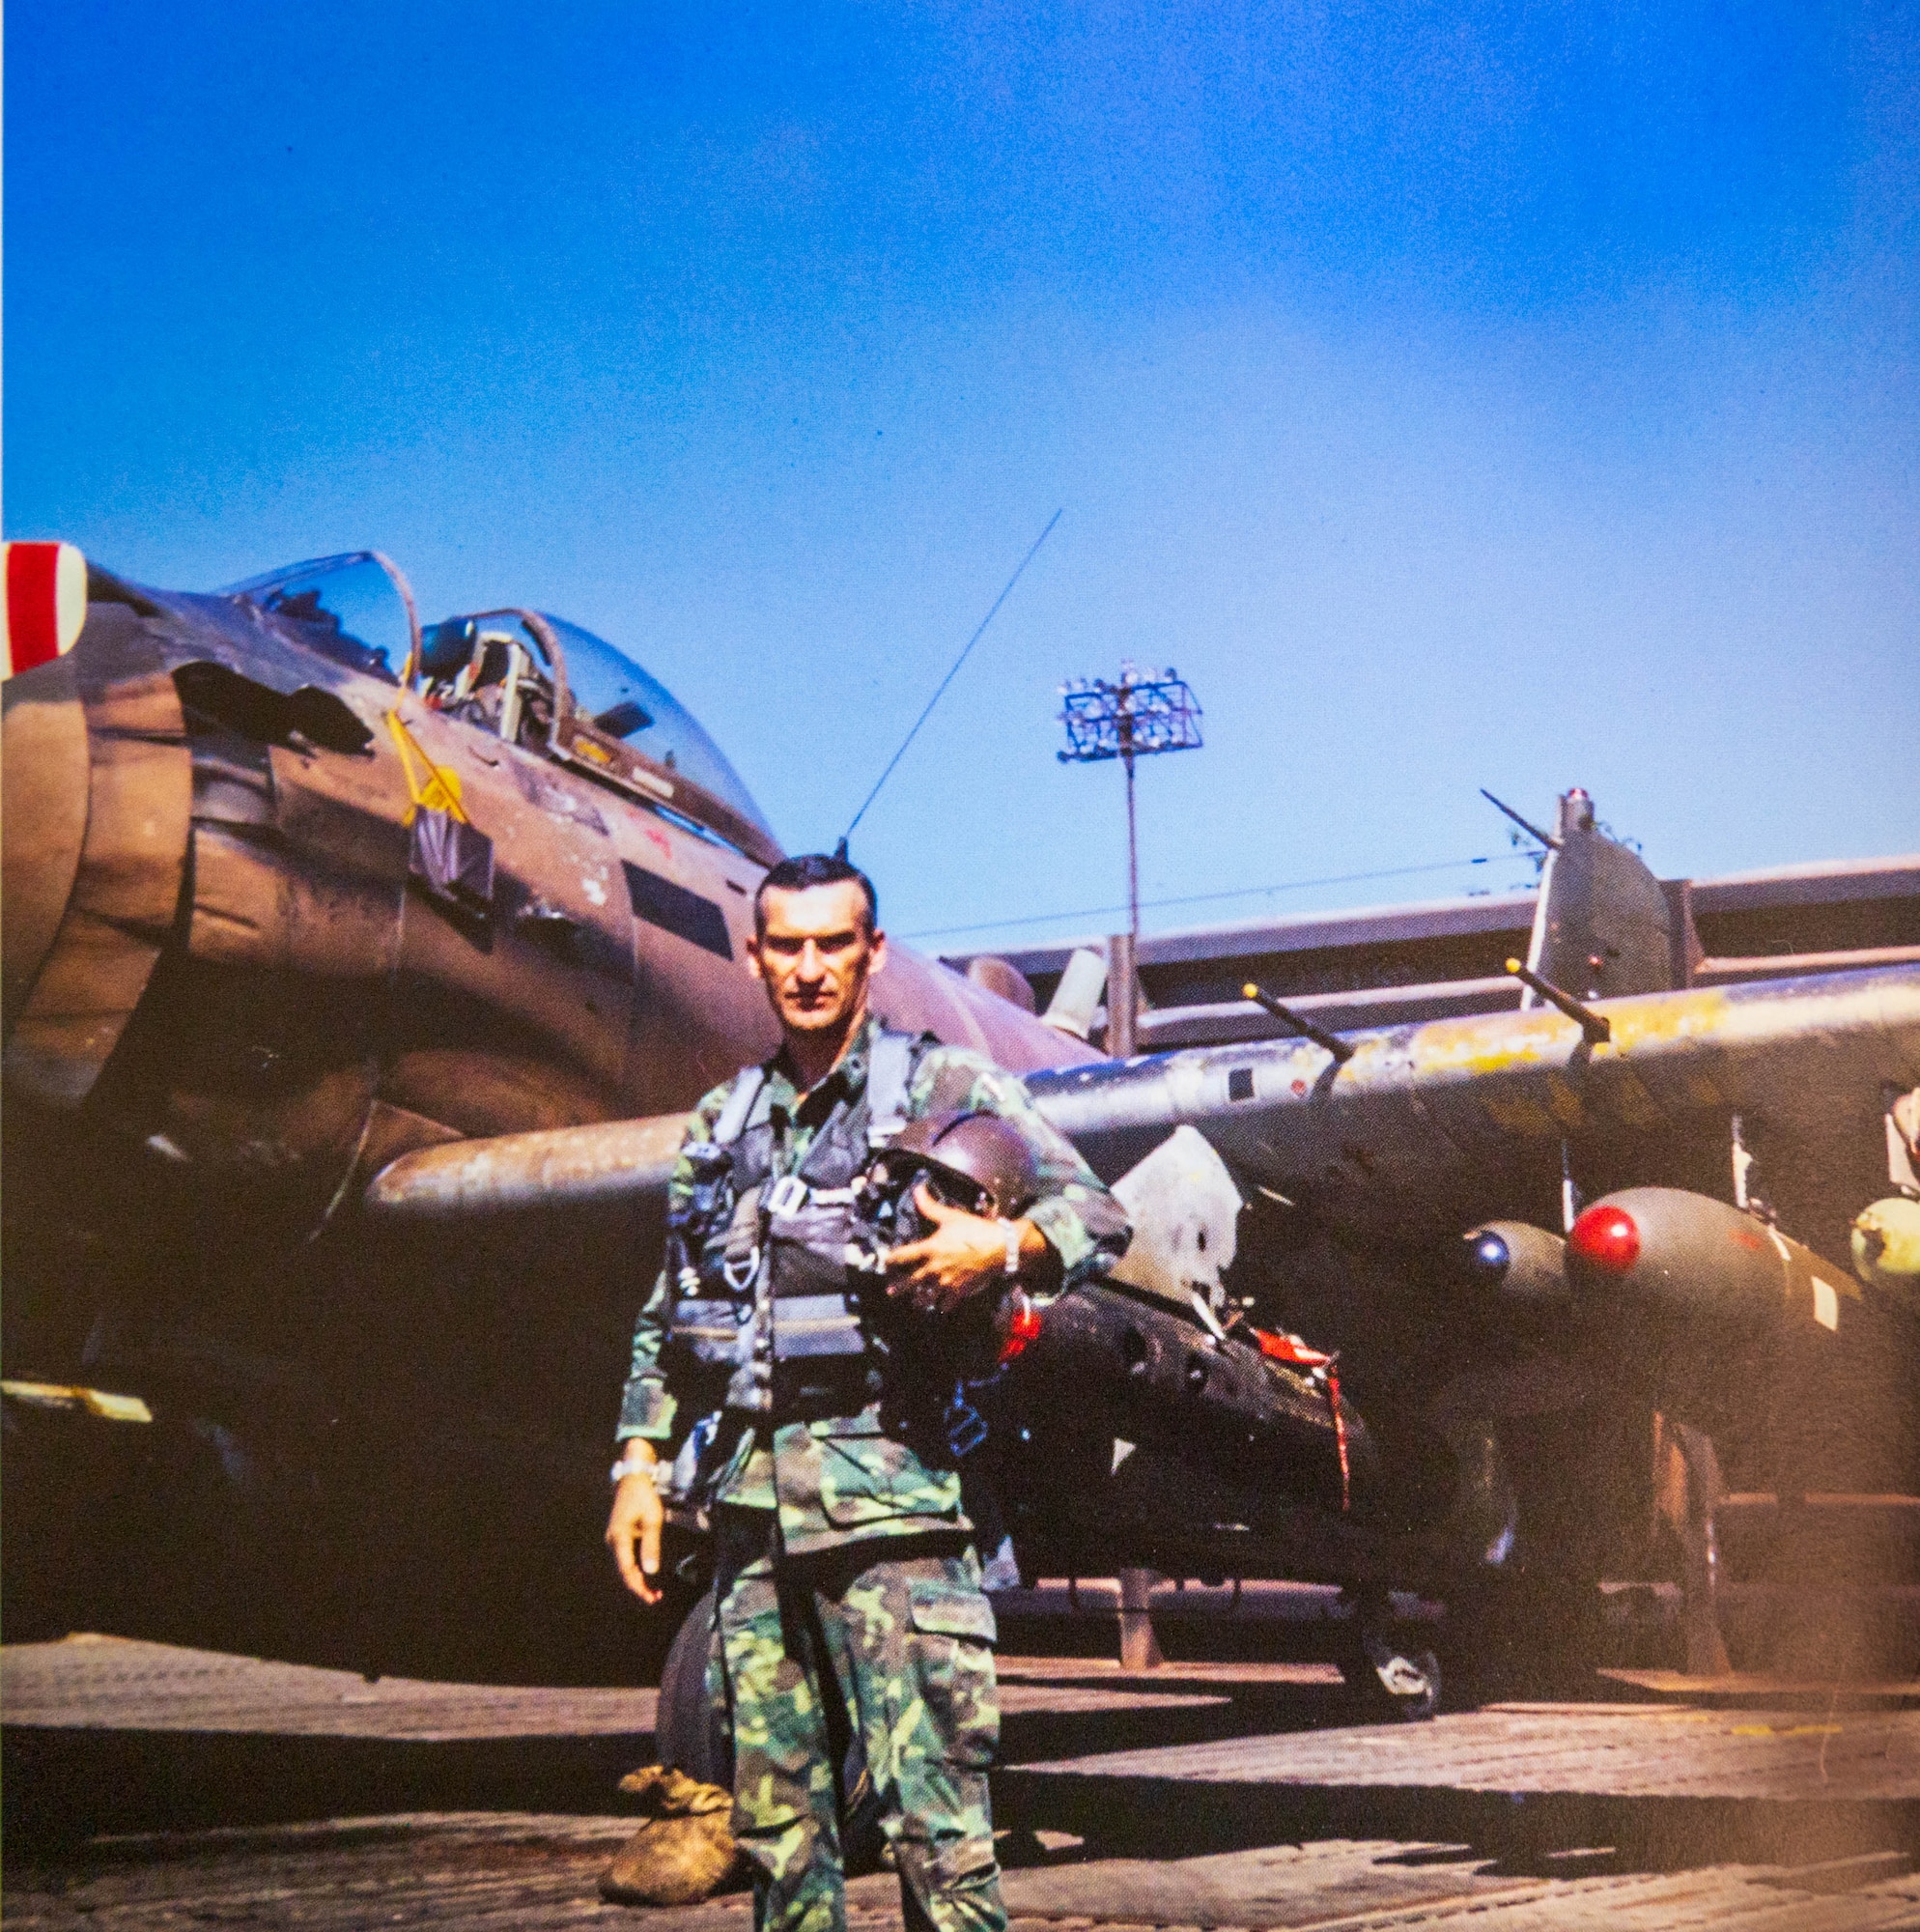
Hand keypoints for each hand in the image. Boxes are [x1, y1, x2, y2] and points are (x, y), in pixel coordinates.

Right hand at [605, 1451, 664, 1604]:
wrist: (632, 1478)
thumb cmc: (644, 1496)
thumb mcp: (652, 1519)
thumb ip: (651, 1545)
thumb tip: (651, 1572)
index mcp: (619, 1538)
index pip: (627, 1571)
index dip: (638, 1587)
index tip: (651, 1598)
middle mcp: (612, 1541)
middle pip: (624, 1571)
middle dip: (639, 1586)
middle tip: (656, 1598)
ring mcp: (614, 1539)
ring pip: (624, 1566)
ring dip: (638, 1579)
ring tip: (654, 1591)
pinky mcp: (618, 1536)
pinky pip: (626, 1557)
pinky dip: (636, 1568)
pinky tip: (647, 1574)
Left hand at [886, 1184, 1017, 1313]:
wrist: (999, 1248)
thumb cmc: (974, 1230)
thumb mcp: (951, 1216)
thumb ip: (931, 1206)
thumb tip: (917, 1188)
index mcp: (931, 1249)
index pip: (904, 1255)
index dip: (892, 1259)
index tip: (885, 1262)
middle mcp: (935, 1268)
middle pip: (911, 1281)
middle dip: (899, 1288)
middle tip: (890, 1292)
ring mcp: (947, 1282)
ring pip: (927, 1297)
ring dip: (920, 1300)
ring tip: (916, 1302)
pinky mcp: (960, 1291)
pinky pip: (947, 1303)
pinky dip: (943, 1306)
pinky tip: (941, 1307)